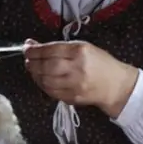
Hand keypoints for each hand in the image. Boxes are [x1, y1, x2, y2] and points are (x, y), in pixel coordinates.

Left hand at [24, 40, 138, 117]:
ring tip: (33, 69)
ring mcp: (75, 85)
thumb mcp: (83, 48)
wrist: (115, 85)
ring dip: (35, 75)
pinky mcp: (72, 98)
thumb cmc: (100, 63)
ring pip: (46, 81)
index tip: (27, 48)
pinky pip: (51, 92)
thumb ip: (58, 47)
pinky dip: (43, 85)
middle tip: (28, 60)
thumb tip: (32, 45)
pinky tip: (42, 80)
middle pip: (46, 66)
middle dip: (32, 63)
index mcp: (80, 51)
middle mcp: (77, 68)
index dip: (35, 50)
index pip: (51, 50)